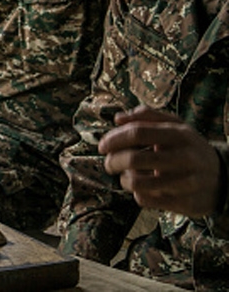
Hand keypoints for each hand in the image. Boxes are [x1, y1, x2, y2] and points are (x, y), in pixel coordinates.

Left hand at [100, 105, 221, 216]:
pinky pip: (145, 200)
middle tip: (110, 164)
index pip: (138, 132)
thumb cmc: (188, 148)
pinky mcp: (185, 203)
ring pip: (137, 184)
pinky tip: (144, 188)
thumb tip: (118, 118)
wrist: (224, 178)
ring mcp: (186, 182)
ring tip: (128, 176)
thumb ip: (147, 117)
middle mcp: (184, 158)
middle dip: (113, 162)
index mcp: (180, 135)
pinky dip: (137, 194)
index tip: (102, 146)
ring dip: (124, 180)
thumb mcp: (175, 127)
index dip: (114, 138)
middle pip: (134, 159)